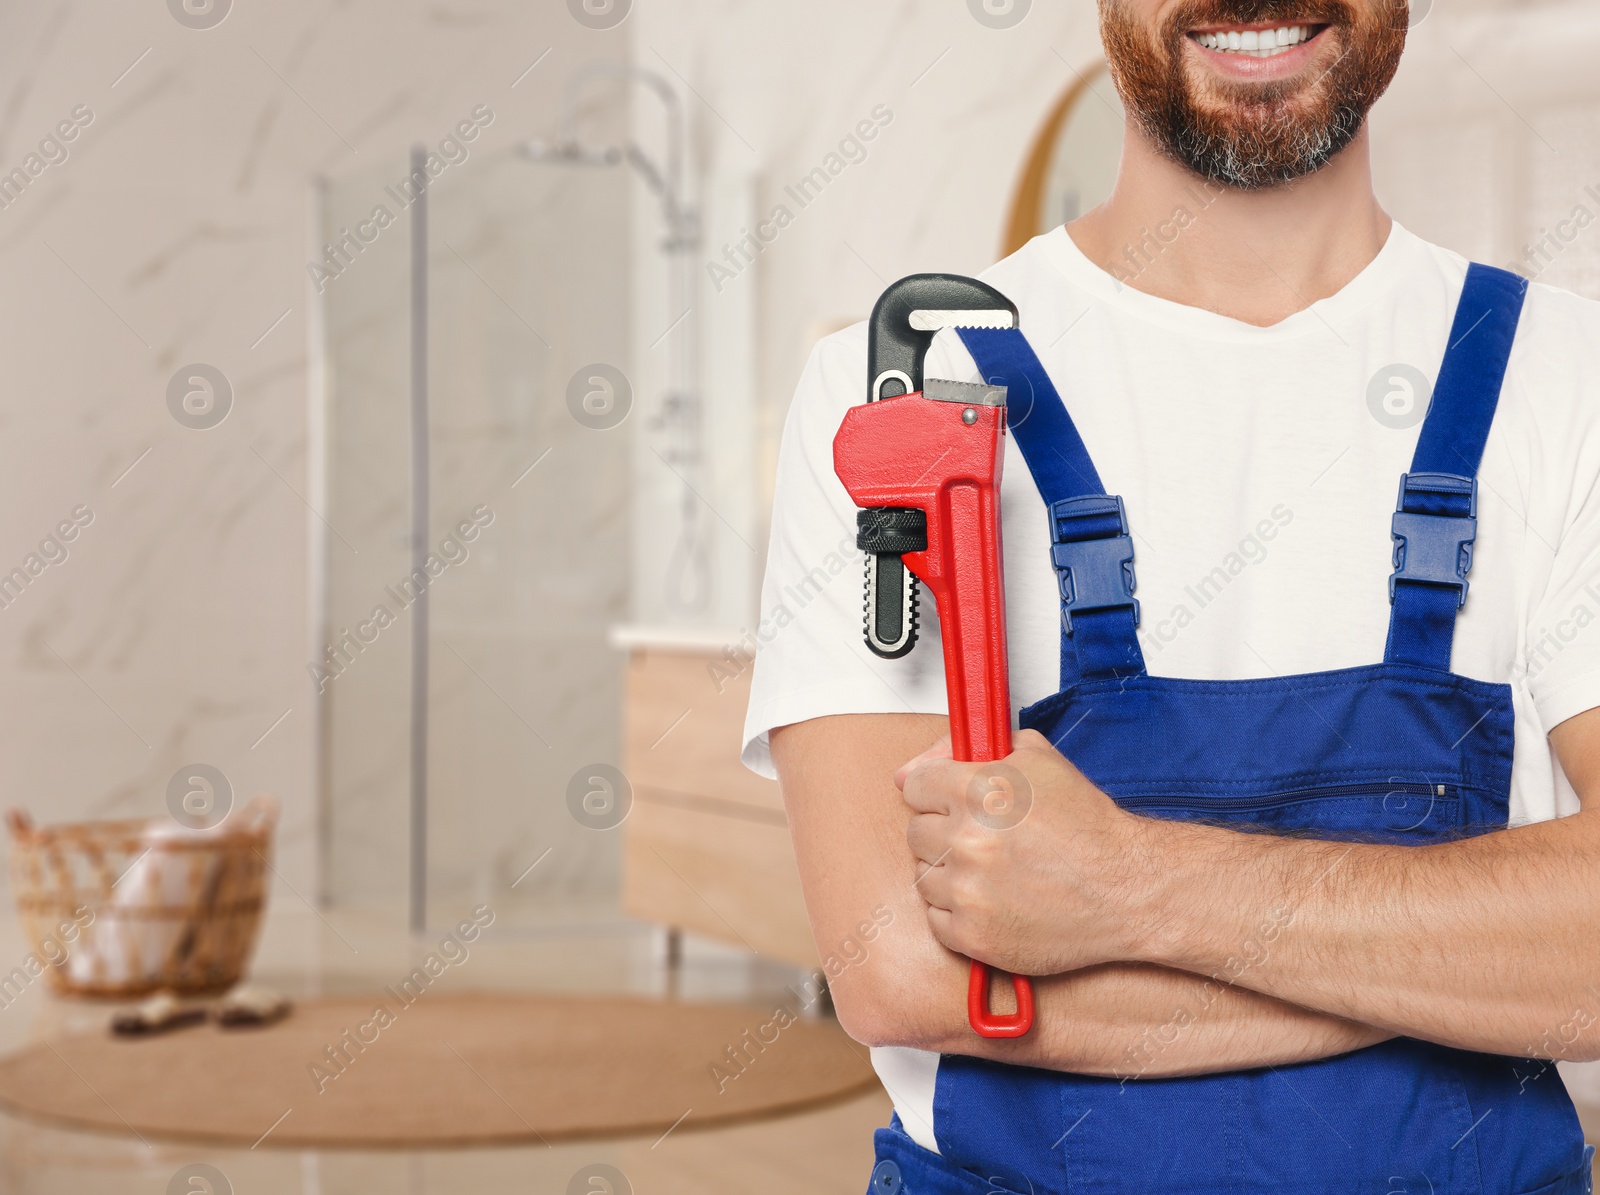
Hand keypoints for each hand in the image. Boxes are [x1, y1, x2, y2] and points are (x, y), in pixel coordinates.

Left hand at [898, 729, 1153, 976]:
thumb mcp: (1036, 758)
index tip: (954, 801)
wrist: (1125, 888)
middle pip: (917, 832)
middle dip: (946, 831)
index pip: (914, 785)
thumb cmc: (1086, 826)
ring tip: (994, 871)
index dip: (937, 791)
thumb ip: (972, 749)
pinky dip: (958, 911)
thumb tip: (909, 771)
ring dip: (950, 872)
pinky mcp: (973, 935)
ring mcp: (967, 892)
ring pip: (924, 876)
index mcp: (976, 791)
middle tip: (985, 838)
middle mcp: (966, 841)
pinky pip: (936, 917)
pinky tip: (993, 899)